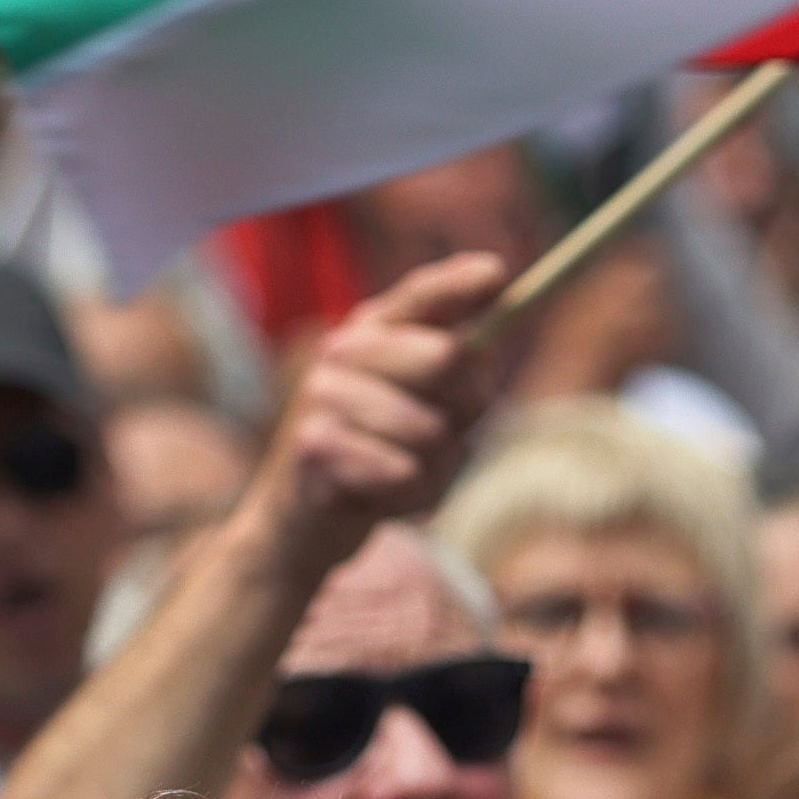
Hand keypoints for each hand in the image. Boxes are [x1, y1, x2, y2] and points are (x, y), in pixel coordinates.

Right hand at [258, 251, 507, 570]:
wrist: (301, 525)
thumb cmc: (378, 459)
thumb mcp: (421, 410)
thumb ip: (455, 377)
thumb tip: (487, 350)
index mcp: (370, 333)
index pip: (420, 296)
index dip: (459, 284)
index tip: (497, 273)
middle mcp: (342, 352)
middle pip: (447, 356)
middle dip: (469, 407)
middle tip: (449, 436)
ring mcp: (323, 395)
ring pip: (433, 431)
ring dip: (437, 469)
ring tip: (404, 476)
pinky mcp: (315, 446)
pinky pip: (406, 475)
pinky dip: (409, 500)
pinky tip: (378, 500)